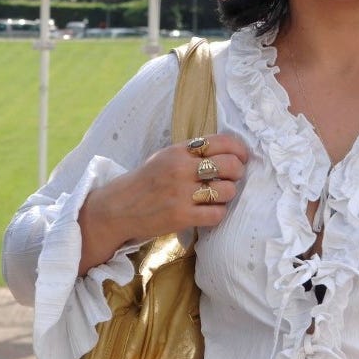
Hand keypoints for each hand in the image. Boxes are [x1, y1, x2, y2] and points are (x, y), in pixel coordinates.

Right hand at [76, 133, 248, 274]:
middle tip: (231, 179)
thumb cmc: (144, 182)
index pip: (221, 142)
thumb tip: (227, 152)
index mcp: (177, 151)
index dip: (239, 150)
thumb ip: (190, 153)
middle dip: (237, 173)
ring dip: (227, 195)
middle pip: (230, 165)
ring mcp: (181, 193)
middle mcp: (180, 169)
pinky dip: (217, 214)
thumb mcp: (163, 158)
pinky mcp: (181, 216)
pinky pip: (217, 214)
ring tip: (216, 197)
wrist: (117, 208)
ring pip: (227, 190)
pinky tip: (208, 212)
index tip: (241, 158)